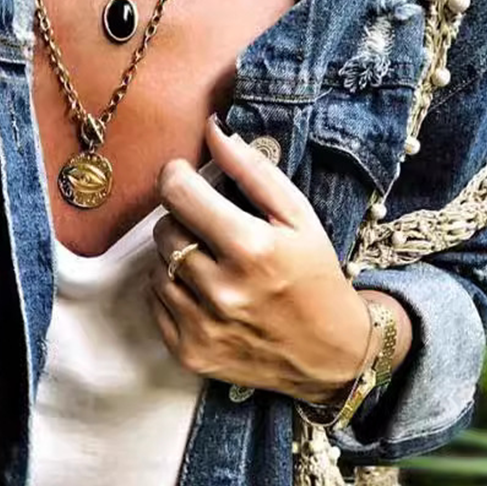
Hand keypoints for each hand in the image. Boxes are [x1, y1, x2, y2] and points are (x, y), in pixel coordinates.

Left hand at [147, 116, 411, 402]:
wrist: (330, 355)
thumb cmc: (315, 277)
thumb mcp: (299, 218)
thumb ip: (253, 171)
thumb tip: (212, 130)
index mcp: (252, 248)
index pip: (178, 193)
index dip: (176, 176)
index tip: (185, 176)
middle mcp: (223, 290)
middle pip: (164, 230)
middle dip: (181, 220)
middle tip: (210, 228)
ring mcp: (203, 326)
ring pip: (156, 267)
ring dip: (175, 257)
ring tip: (210, 264)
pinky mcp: (190, 353)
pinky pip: (156, 304)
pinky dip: (172, 292)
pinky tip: (204, 293)